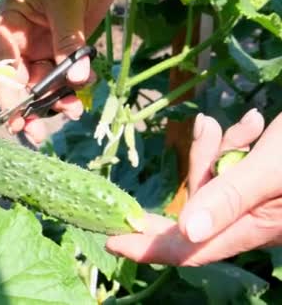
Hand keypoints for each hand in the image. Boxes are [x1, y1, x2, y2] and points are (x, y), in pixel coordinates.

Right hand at [0, 0, 118, 144]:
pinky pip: (65, 77)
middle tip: (39, 134)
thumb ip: (69, 41)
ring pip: (44, 85)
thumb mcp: (66, 4)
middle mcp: (21, 42)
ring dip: (56, 100)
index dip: (6, 95)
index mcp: (10, 25)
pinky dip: (74, 88)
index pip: (1, 66)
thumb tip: (76, 80)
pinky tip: (84, 89)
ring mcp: (42, 47)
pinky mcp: (63, 51)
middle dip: (31, 107)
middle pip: (20, 82)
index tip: (16, 119)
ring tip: (73, 111)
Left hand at [106, 110, 281, 265]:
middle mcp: (249, 221)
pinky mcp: (258, 186)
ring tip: (252, 126)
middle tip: (206, 130)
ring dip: (220, 150)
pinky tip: (254, 126)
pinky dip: (235, 146)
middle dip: (197, 167)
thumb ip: (229, 197)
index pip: (188, 249)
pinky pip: (230, 170)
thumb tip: (187, 231)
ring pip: (212, 181)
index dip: (147, 248)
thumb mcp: (271, 169)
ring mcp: (255, 203)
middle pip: (196, 205)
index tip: (110, 240)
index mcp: (252, 228)